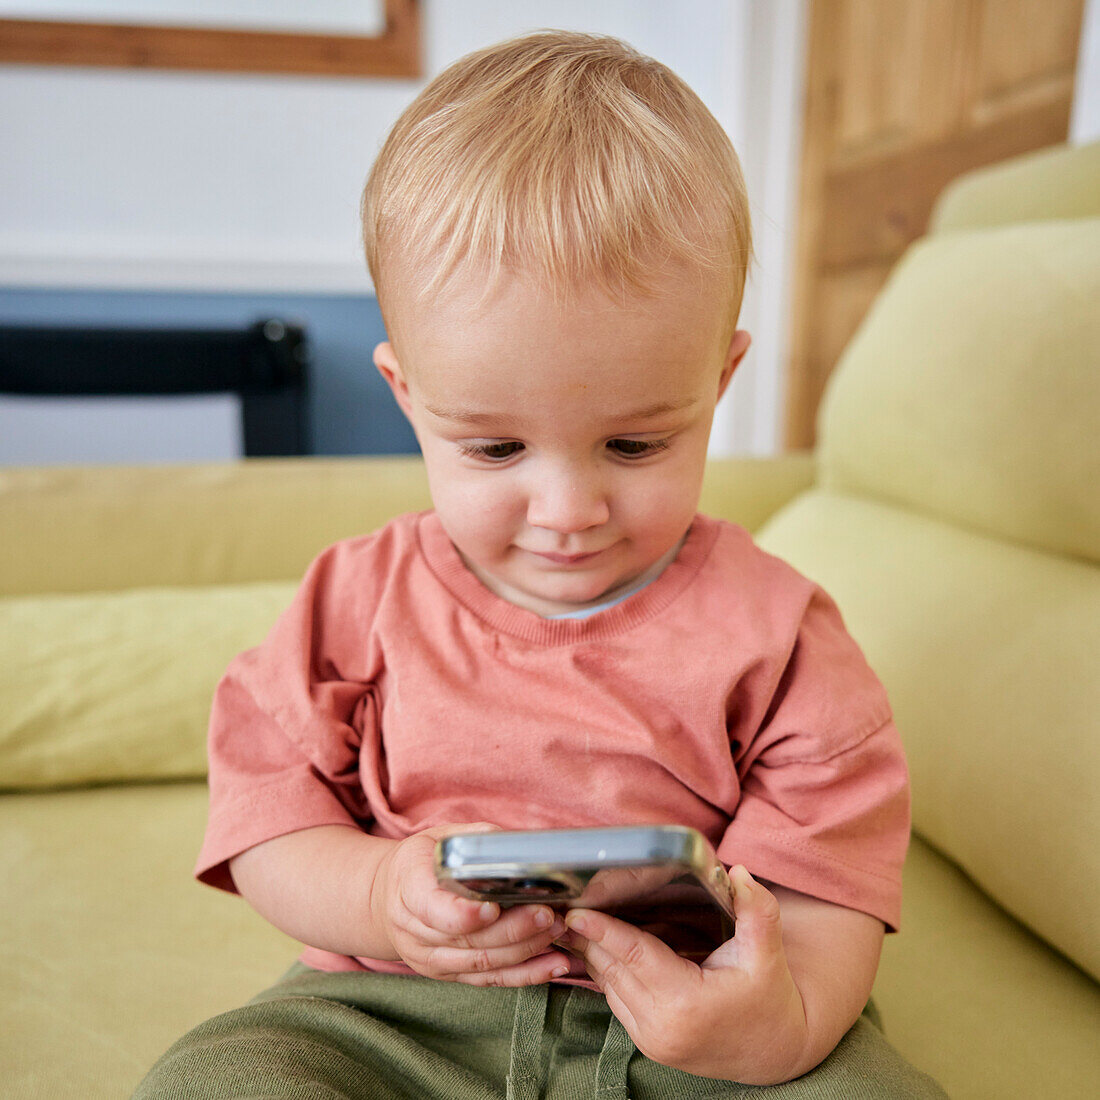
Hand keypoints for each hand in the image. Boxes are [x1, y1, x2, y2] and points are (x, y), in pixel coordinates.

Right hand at [371, 824, 571, 985]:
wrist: (389, 898)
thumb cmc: (424, 862)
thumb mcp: (440, 838)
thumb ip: (476, 840)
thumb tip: (520, 845)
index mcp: (408, 888)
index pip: (432, 909)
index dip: (463, 914)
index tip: (493, 907)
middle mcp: (413, 931)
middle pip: (467, 940)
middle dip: (512, 929)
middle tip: (548, 913)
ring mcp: (430, 959)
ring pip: (482, 964)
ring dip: (525, 950)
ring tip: (558, 930)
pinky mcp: (449, 975)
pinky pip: (490, 981)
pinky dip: (526, 975)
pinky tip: (554, 965)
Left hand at [561, 866, 810, 1083]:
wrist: (774, 1052)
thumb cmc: (769, 997)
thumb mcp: (768, 952)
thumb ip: (756, 909)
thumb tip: (738, 872)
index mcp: (687, 1002)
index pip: (634, 956)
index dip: (603, 931)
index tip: (577, 911)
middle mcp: (661, 1027)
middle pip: (613, 969)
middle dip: (588, 937)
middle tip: (565, 905)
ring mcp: (652, 1040)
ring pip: (608, 986)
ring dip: (592, 954)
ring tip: (573, 922)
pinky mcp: (648, 1044)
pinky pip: (616, 1001)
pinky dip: (606, 972)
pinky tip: (598, 947)